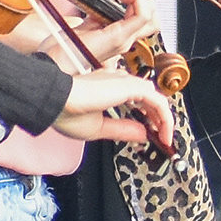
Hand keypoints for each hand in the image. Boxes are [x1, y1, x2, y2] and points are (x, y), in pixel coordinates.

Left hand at [0, 0, 149, 71]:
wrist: (54, 64)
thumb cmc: (64, 51)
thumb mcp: (83, 26)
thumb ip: (96, 16)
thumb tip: (101, 2)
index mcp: (118, 36)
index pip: (141, 13)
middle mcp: (126, 39)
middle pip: (151, 12)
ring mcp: (124, 39)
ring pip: (149, 11)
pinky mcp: (118, 38)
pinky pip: (141, 16)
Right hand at [55, 70, 177, 154]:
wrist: (55, 102)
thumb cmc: (65, 112)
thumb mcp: (99, 128)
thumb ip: (123, 130)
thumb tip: (143, 135)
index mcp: (108, 89)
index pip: (135, 100)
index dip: (147, 117)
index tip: (150, 134)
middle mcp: (119, 83)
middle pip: (149, 98)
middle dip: (158, 119)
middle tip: (162, 137)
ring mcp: (126, 83)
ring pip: (155, 100)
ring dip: (164, 119)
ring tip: (165, 137)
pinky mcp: (131, 86)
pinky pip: (157, 102)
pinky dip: (165, 118)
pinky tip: (164, 134)